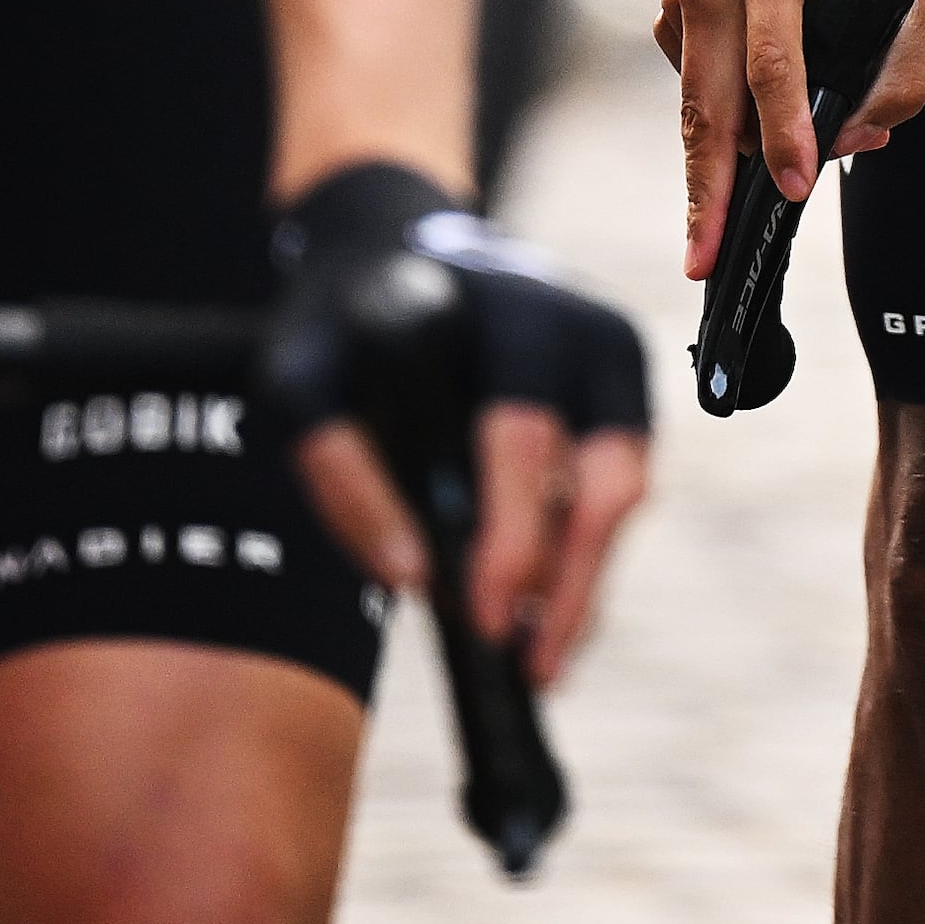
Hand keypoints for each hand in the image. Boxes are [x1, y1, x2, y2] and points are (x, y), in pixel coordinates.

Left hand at [265, 165, 654, 691]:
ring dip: (585, 582)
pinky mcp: (619, 386)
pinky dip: (583, 555)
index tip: (482, 622)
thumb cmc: (342, 330)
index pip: (522, 437)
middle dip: (569, 583)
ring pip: (623, 489)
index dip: (511, 539)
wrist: (390, 254)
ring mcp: (611, 354)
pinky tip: (543, 612)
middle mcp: (580, 325)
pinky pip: (616, 486)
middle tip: (530, 668)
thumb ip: (340, 473)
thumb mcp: (301, 383)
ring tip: (538, 658)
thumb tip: (412, 576)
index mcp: (505, 311)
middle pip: (605, 475)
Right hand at [653, 0, 924, 277]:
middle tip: (703, 258)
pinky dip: (720, 118)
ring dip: (718, 163)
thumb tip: (854, 138)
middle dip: (708, 188)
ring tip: (726, 213)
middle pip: (708, 99)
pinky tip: (753, 105)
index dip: (784, 130)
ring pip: (693, 104)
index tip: (794, 185)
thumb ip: (905, 71)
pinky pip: (690, 88)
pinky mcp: (669, 6)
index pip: (775, 60)